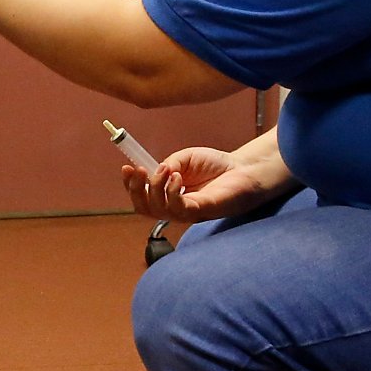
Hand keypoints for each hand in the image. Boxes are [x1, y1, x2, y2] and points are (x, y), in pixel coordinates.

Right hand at [120, 145, 284, 223]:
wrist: (243, 169)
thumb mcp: (185, 158)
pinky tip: (178, 178)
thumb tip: (154, 172)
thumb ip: (168, 164)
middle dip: (136, 190)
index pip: (142, 197)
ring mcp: (187, 212)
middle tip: (139, 170)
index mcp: (168, 193)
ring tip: (168, 169)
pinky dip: (172, 192)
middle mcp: (174, 206)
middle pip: (144, 208)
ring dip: (156, 187)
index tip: (127, 168)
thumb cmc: (216, 165)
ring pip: (158, 210)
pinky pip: (178, 209)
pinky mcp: (200, 212)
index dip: (130, 185)